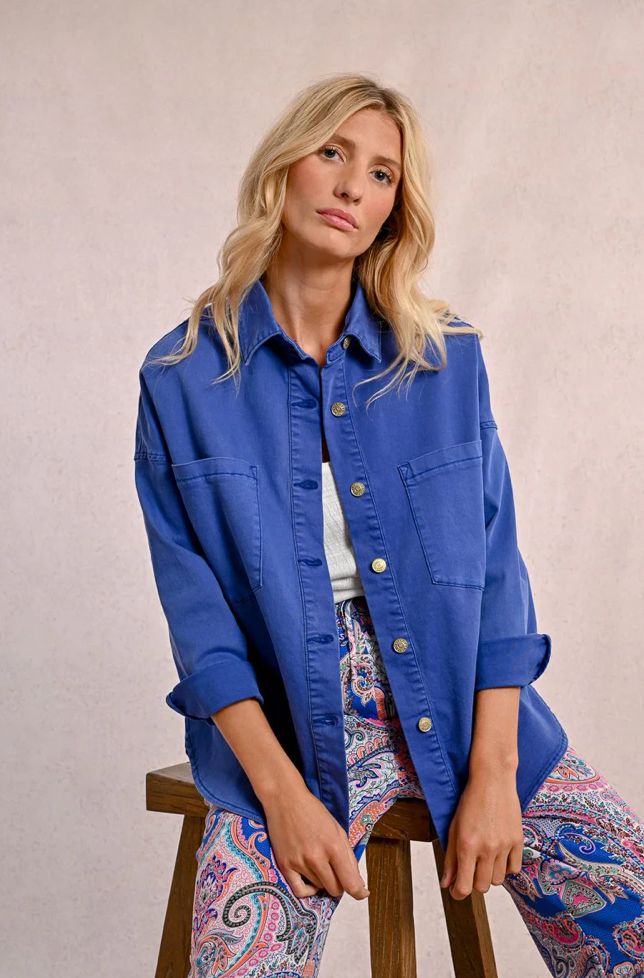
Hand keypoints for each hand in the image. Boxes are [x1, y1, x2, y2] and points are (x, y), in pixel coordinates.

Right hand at [262, 781, 369, 901]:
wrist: (285, 799)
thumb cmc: (313, 811)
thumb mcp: (338, 829)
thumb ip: (349, 856)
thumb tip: (357, 882)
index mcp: (333, 846)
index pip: (350, 883)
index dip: (359, 892)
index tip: (362, 893)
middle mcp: (317, 857)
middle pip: (335, 889)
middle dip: (340, 883)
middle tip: (336, 871)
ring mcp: (299, 862)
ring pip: (319, 888)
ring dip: (323, 881)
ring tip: (320, 864)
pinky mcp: (285, 865)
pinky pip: (299, 891)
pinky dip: (308, 890)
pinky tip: (310, 880)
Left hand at [439, 765, 524, 899]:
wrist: (493, 780)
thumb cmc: (470, 802)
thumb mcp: (454, 828)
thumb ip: (450, 858)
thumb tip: (446, 883)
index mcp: (467, 845)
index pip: (464, 886)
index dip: (458, 893)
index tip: (456, 890)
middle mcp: (487, 849)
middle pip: (482, 887)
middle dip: (473, 883)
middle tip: (470, 869)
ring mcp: (504, 846)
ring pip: (498, 881)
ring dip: (489, 875)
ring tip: (484, 859)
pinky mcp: (518, 841)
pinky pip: (514, 869)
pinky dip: (506, 868)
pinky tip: (499, 856)